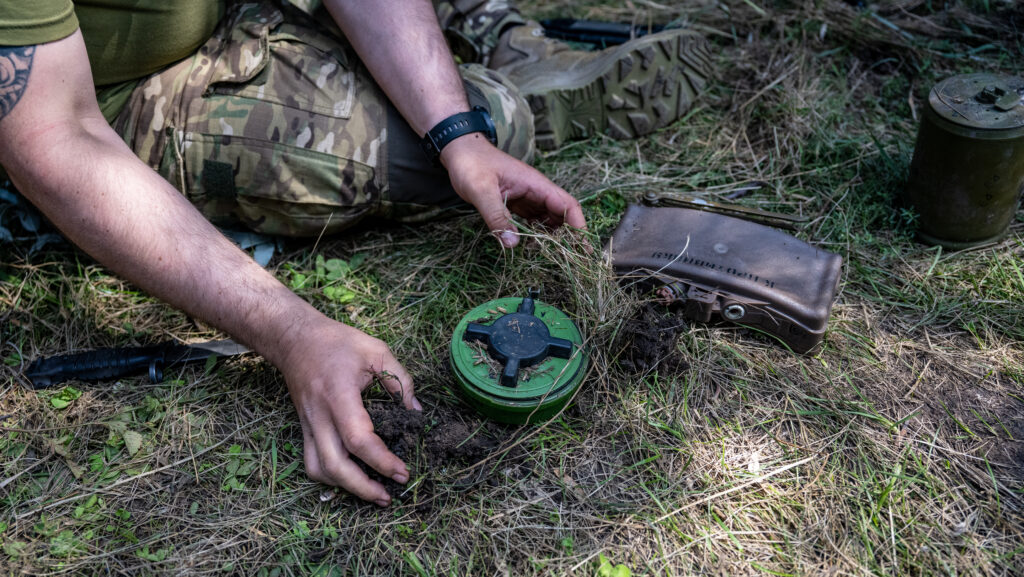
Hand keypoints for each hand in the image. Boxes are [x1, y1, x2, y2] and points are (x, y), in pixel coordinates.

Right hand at [277, 316, 420, 505]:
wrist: (295, 339)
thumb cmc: (337, 342)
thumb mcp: (376, 351)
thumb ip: (400, 380)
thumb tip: (416, 412)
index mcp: (339, 395)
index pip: (358, 439)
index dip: (381, 461)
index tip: (402, 471)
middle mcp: (319, 416)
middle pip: (335, 465)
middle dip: (363, 488)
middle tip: (389, 495)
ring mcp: (308, 424)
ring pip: (319, 470)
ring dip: (345, 487)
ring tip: (372, 492)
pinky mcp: (304, 428)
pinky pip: (312, 462)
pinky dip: (331, 477)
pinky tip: (351, 477)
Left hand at [440, 134, 586, 247]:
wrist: (460, 151)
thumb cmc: (471, 165)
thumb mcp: (481, 191)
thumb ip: (496, 217)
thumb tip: (512, 245)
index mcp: (536, 184)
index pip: (567, 205)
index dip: (578, 226)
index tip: (583, 248)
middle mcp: (536, 191)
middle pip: (563, 214)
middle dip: (570, 236)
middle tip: (573, 262)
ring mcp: (528, 197)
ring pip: (550, 219)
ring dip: (555, 237)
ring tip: (557, 259)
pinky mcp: (517, 203)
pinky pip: (534, 220)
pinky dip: (538, 233)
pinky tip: (536, 248)